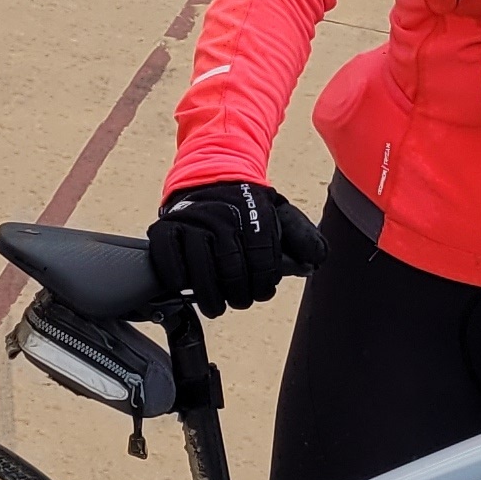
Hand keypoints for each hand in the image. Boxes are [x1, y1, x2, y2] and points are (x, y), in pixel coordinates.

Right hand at [146, 180, 320, 315]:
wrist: (209, 173)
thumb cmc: (247, 204)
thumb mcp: (280, 213)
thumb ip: (301, 238)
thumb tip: (314, 262)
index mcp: (255, 213)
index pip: (263, 261)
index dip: (265, 284)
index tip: (262, 290)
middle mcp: (223, 216)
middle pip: (232, 270)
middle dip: (239, 294)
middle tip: (240, 300)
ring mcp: (192, 221)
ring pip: (201, 269)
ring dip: (210, 297)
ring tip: (216, 305)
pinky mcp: (166, 226)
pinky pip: (167, 258)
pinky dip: (176, 278)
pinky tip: (185, 287)